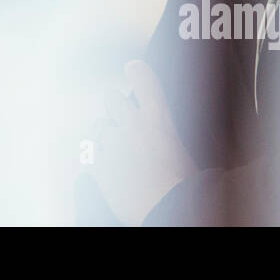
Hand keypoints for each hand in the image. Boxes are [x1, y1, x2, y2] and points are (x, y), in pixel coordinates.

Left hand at [89, 59, 198, 225]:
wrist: (168, 210)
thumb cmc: (187, 186)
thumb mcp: (187, 148)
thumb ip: (169, 132)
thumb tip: (168, 133)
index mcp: (158, 117)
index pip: (142, 77)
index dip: (136, 72)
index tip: (133, 69)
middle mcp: (131, 124)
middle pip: (112, 98)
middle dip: (117, 108)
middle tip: (125, 124)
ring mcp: (113, 144)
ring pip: (99, 127)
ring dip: (107, 135)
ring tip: (121, 155)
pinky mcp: (99, 166)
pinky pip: (91, 153)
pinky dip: (98, 159)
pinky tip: (111, 171)